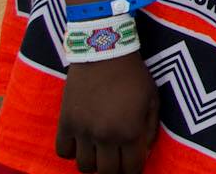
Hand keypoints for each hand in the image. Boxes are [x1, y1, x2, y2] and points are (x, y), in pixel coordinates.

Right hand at [56, 52, 159, 172]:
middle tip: (118, 163)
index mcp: (130, 131)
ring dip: (94, 164)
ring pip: (84, 167)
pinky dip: (72, 152)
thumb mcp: (152, 99)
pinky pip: (63, 152)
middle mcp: (105, 136)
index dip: (134, 170)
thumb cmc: (134, 75)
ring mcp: (83, 131)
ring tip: (100, 153)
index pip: (131, 168)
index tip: (133, 166)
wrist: (104, 53)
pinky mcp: (65, 123)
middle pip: (107, 173)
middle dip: (115, 171)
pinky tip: (82, 143)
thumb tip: (144, 152)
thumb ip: (150, 129)